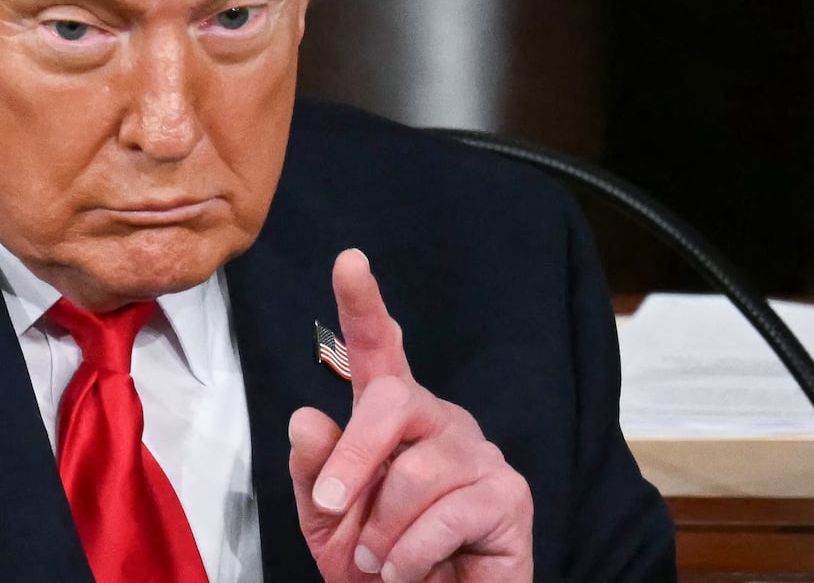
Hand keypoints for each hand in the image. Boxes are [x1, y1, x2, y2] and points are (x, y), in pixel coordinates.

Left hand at [288, 249, 533, 582]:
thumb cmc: (377, 565)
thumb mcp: (328, 521)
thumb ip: (313, 472)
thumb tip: (305, 418)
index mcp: (392, 419)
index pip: (377, 351)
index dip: (362, 305)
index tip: (349, 261)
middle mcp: (440, 422)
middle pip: (391, 402)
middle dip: (353, 458)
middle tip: (331, 506)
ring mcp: (480, 454)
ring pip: (416, 471)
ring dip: (382, 529)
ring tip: (379, 563)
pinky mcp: (509, 496)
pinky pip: (448, 514)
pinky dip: (411, 554)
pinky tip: (406, 573)